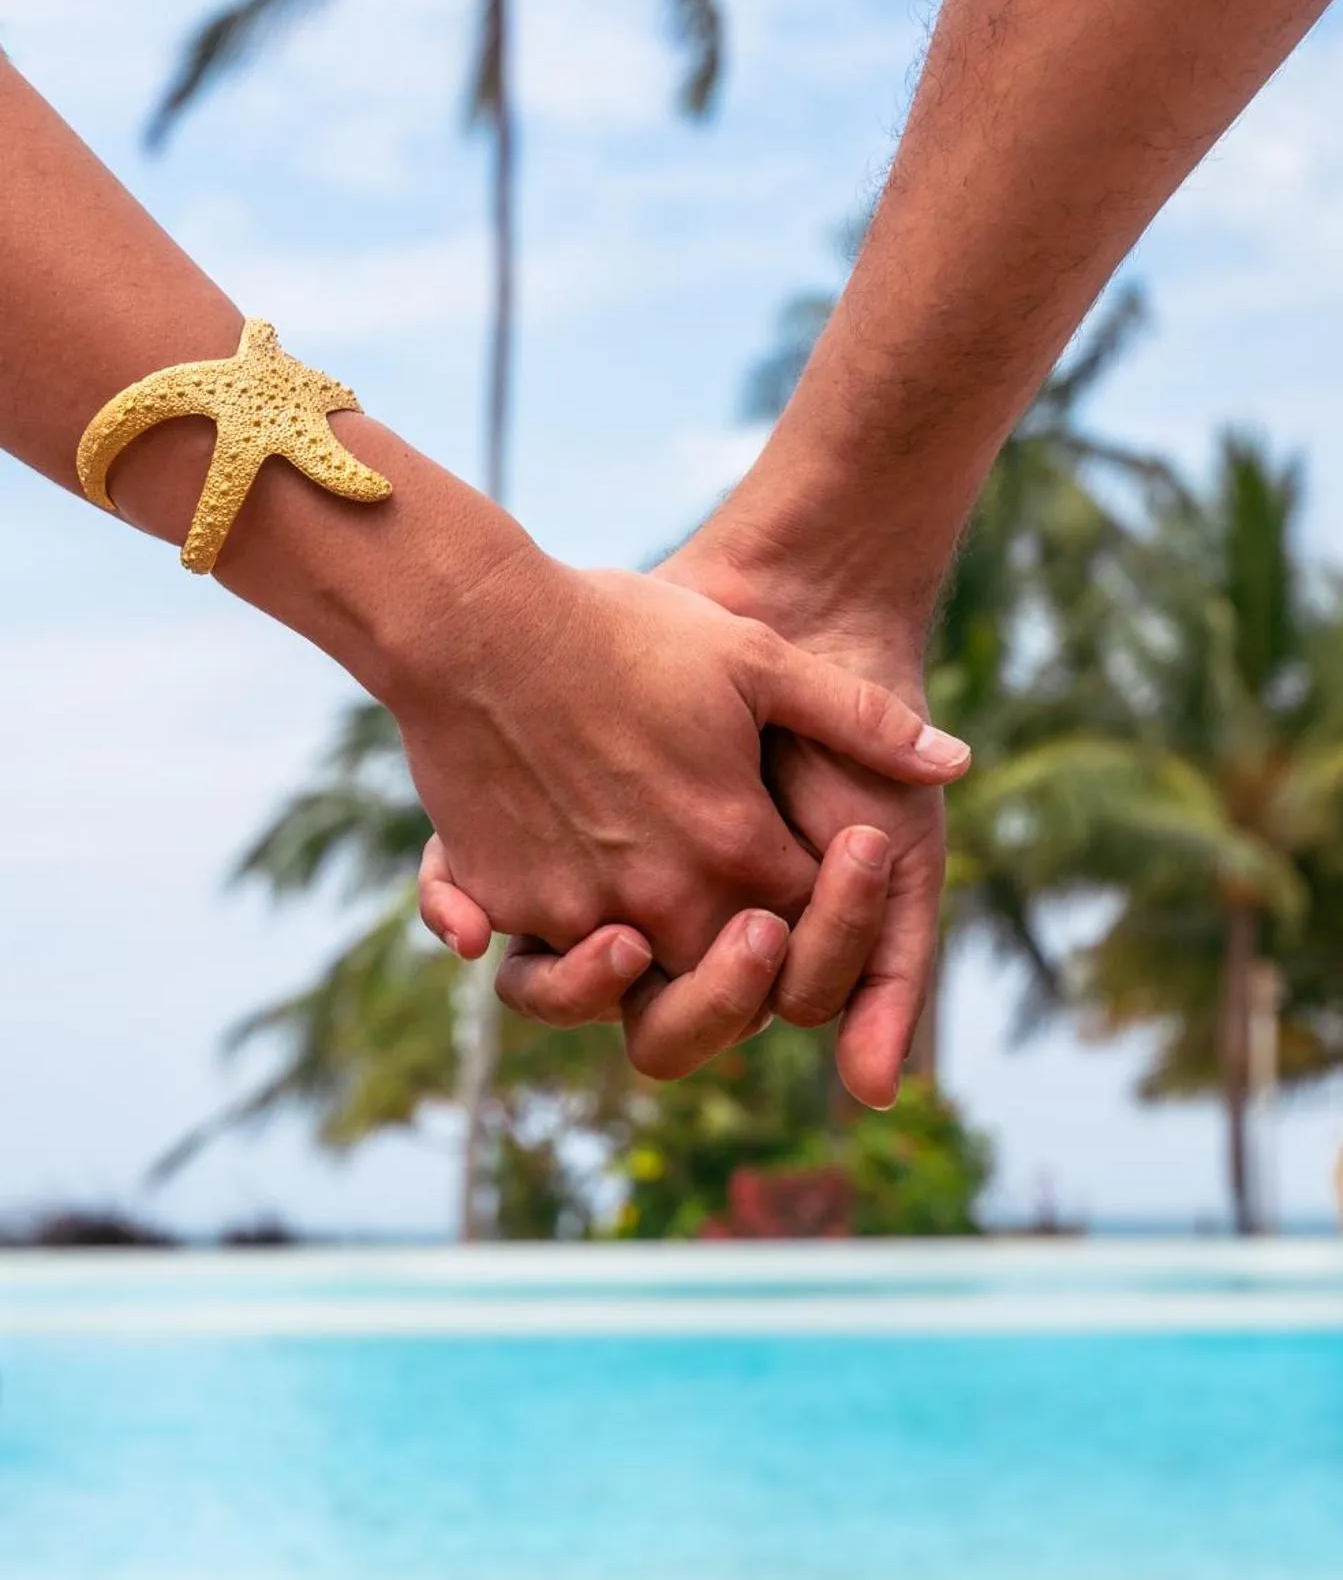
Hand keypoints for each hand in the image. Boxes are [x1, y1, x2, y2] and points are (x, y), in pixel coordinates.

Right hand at [486, 546, 954, 1106]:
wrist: (477, 620)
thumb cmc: (623, 629)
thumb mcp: (757, 657)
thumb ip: (858, 718)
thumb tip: (954, 761)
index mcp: (734, 851)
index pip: (798, 924)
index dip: (813, 910)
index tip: (803, 866)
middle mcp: (658, 902)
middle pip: (718, 987)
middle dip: (742, 967)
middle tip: (745, 919)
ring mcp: (573, 909)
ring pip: (622, 987)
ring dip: (643, 974)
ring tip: (646, 931)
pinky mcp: (499, 899)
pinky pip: (529, 957)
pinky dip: (544, 946)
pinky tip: (553, 905)